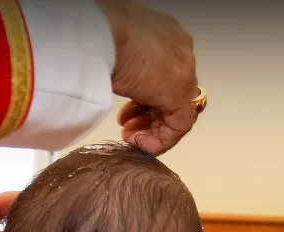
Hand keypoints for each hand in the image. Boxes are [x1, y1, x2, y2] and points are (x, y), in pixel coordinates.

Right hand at [96, 0, 198, 154]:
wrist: (103, 34)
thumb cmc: (101, 35)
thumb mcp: (113, 49)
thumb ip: (124, 66)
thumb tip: (118, 79)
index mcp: (165, 36)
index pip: (164, 75)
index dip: (144, 99)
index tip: (127, 112)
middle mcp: (179, 51)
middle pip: (170, 95)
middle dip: (147, 116)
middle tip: (129, 127)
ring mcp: (183, 72)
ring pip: (176, 111)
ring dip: (152, 129)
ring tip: (130, 136)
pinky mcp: (179, 93)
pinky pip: (178, 126)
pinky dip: (160, 140)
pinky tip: (140, 144)